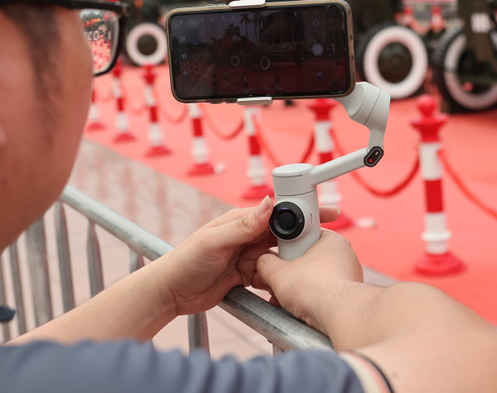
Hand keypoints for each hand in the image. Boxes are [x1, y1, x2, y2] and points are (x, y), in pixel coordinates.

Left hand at [154, 196, 339, 315]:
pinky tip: (288, 284)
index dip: (301, 210)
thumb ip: (243, 225)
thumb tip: (269, 203)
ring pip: (280, 256)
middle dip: (304, 236)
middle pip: (284, 233)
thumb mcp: (215, 241)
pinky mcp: (247, 275)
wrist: (171, 292)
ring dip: (293, 260)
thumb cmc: (186, 260)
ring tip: (309, 266)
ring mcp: (248, 256)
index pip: (277, 211)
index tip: (324, 212)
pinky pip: (271, 275)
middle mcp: (248, 235)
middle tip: (325, 242)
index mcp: (242, 220)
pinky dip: (280, 279)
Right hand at [253, 230, 362, 332]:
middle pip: (307, 261)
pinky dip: (310, 301)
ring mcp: (348, 277)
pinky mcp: (347, 296)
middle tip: (279, 283)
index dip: (287, 249)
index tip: (279, 259)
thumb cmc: (316, 289)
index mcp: (330, 240)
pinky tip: (298, 309)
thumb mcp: (278, 273)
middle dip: (290, 275)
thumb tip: (263, 263)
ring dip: (297, 290)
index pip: (303, 238)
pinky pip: (323, 294)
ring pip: (314, 280)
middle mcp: (343, 256)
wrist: (339, 317)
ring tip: (286, 300)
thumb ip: (266, 263)